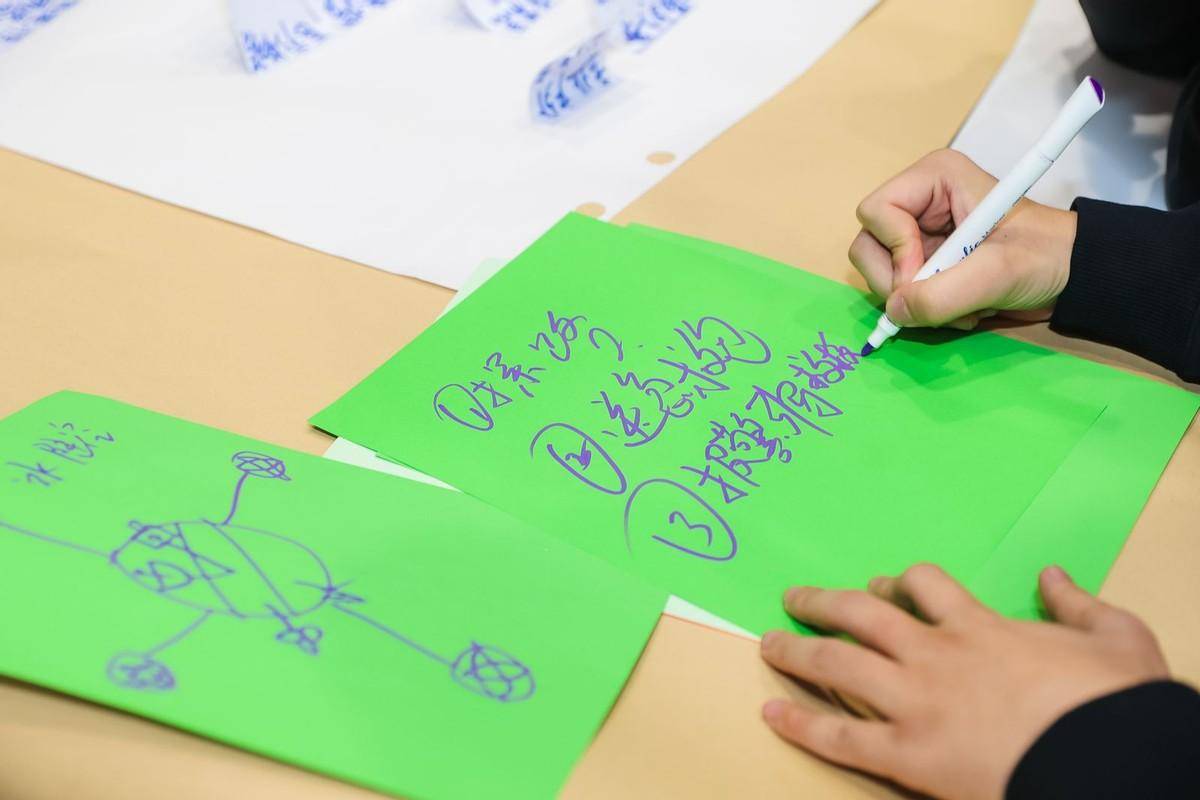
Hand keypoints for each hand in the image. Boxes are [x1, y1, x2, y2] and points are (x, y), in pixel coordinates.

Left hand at [759, 564, 1169, 799]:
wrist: (1107, 763)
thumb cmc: (1114, 704)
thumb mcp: (1116, 637)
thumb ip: (1078, 604)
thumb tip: (1053, 574)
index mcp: (980, 627)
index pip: (925, 586)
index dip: (898, 581)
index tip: (882, 583)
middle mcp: (936, 656)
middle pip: (862, 615)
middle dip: (823, 602)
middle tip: (794, 598)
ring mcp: (916, 704)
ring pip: (839, 666)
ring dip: (798, 651)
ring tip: (769, 643)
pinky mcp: (908, 754)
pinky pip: (841, 738)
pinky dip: (802, 725)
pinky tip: (772, 712)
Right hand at [849, 150, 1077, 330]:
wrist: (1073, 277)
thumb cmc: (1046, 257)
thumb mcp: (998, 273)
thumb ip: (943, 294)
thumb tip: (895, 312)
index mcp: (934, 180)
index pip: (876, 211)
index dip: (894, 249)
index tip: (926, 275)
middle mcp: (919, 203)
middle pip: (868, 245)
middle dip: (898, 282)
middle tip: (935, 301)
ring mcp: (919, 235)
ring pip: (880, 273)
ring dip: (915, 302)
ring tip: (960, 308)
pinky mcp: (924, 263)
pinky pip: (898, 293)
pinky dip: (924, 310)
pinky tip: (961, 310)